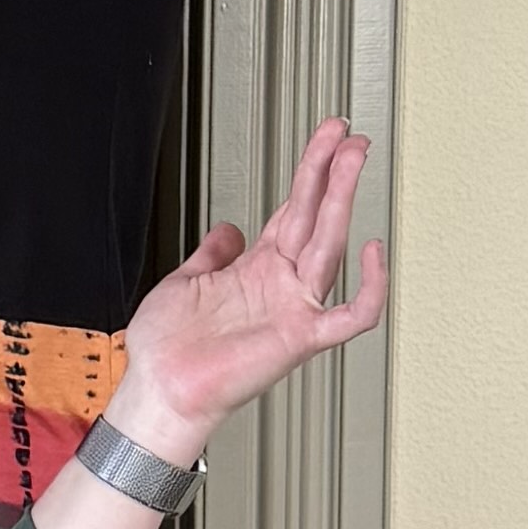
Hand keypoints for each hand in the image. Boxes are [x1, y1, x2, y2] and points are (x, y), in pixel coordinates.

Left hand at [116, 122, 386, 456]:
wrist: (157, 392)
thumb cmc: (168, 350)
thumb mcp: (184, 281)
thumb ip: (210, 254)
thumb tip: (227, 229)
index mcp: (257, 270)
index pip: (296, 209)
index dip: (312, 172)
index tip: (328, 139)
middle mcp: (281, 285)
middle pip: (317, 217)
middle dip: (334, 173)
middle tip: (350, 137)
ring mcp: (294, 309)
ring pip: (329, 245)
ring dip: (341, 199)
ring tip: (352, 160)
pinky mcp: (298, 338)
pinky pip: (349, 316)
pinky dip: (369, 289)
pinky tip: (370, 251)